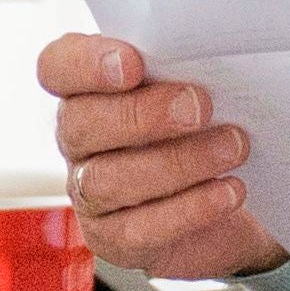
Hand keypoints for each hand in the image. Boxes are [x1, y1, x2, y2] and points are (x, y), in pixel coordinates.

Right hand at [41, 31, 289, 284]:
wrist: (228, 196)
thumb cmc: (203, 127)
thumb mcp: (192, 84)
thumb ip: (182, 67)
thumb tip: (211, 52)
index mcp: (86, 89)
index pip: (57, 67)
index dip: (86, 64)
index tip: (134, 63)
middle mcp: (78, 139)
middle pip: (80, 124)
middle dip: (143, 115)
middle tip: (200, 107)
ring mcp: (88, 192)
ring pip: (108, 180)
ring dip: (178, 162)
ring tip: (232, 147)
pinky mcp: (113, 238)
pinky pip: (139, 229)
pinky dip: (190, 209)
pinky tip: (228, 191)